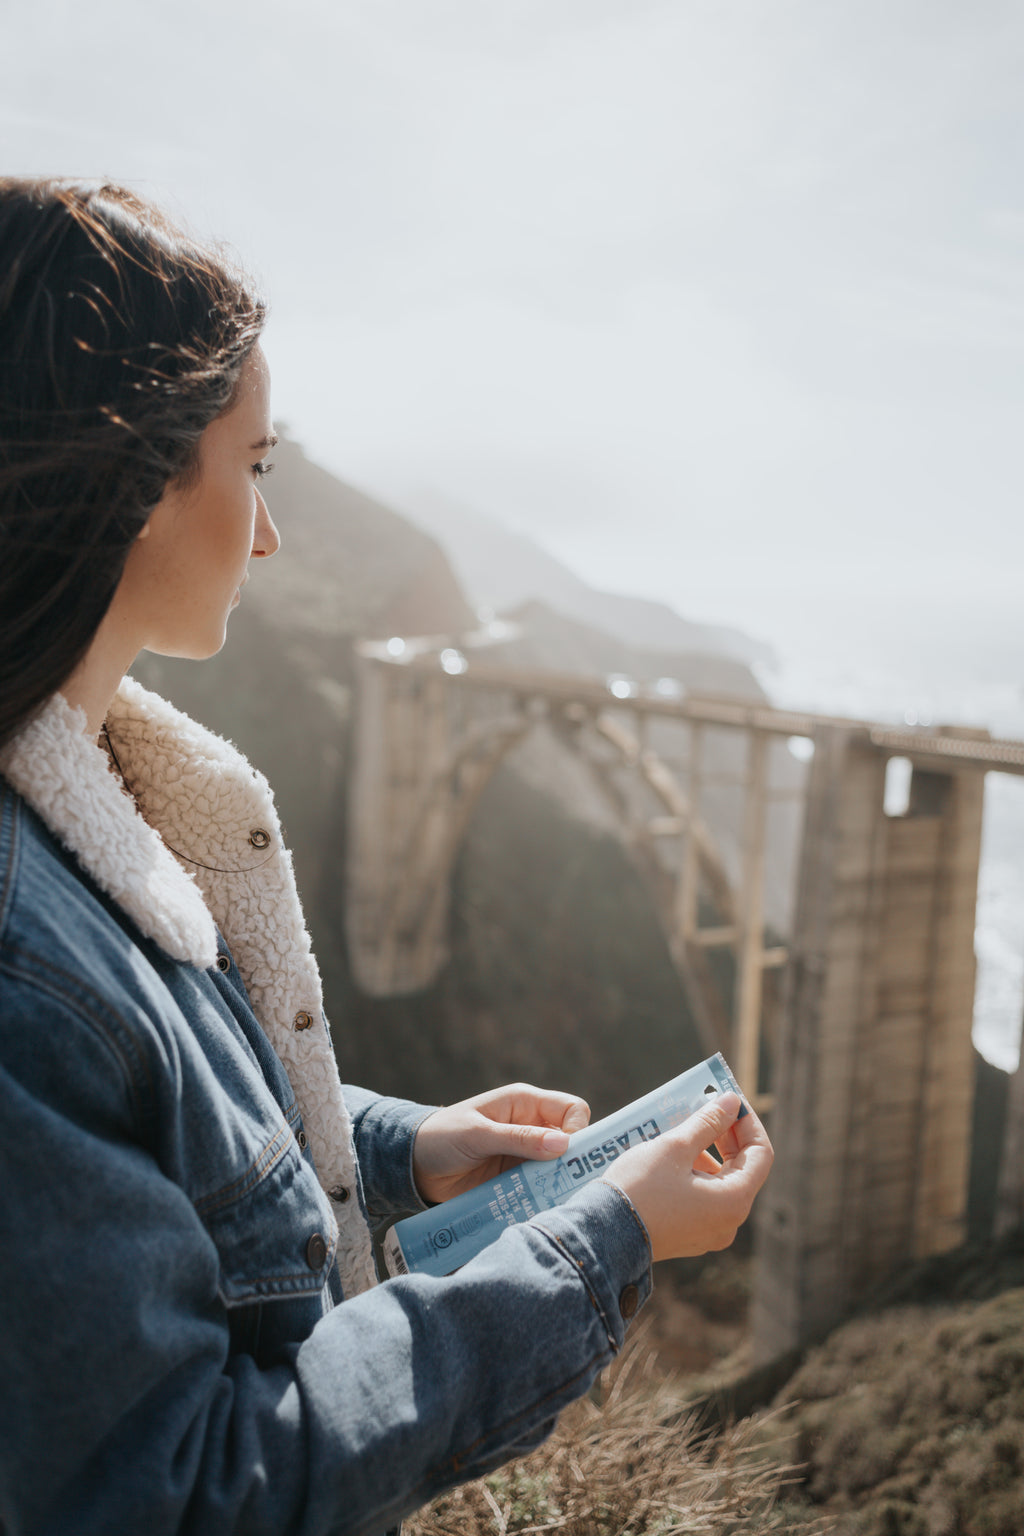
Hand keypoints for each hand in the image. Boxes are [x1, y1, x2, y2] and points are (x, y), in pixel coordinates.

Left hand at [412, 1083, 590, 1205]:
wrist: (414, 1166)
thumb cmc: (442, 1137)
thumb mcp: (478, 1134)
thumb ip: (518, 1138)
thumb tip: (563, 1143)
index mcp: (525, 1104)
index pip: (572, 1110)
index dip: (578, 1130)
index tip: (567, 1155)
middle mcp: (531, 1128)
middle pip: (572, 1143)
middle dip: (573, 1163)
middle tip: (567, 1185)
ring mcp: (525, 1156)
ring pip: (559, 1169)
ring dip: (558, 1184)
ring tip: (553, 1201)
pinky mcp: (517, 1180)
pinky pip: (540, 1189)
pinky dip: (543, 1198)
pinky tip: (538, 1209)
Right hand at [603, 1092, 772, 1261]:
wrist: (602, 1236)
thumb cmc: (640, 1189)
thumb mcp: (675, 1147)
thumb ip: (708, 1122)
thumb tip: (732, 1101)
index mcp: (734, 1201)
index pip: (761, 1154)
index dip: (748, 1123)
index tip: (730, 1101)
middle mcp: (729, 1222)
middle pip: (743, 1169)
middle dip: (727, 1136)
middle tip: (708, 1108)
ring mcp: (710, 1233)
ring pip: (721, 1183)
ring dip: (709, 1153)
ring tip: (683, 1129)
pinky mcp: (690, 1236)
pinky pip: (705, 1198)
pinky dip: (696, 1173)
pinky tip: (673, 1156)